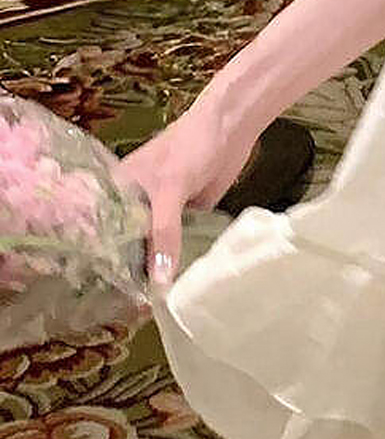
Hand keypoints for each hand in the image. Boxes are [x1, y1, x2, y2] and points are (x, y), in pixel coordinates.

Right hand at [118, 94, 262, 303]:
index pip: (99, 233)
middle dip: (129, 271)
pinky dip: (180, 260)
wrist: (231, 128)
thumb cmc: (189, 148)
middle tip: (130, 310)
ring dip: (156, 269)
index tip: (99, 296)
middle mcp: (134, 204)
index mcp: (116, 192)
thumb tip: (158, 280)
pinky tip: (179, 286)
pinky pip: (180, 243)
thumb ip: (163, 233)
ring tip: (151, 307)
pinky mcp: (188, 215)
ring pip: (154, 246)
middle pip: (127, 243)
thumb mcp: (170, 190)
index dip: (100, 261)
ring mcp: (162, 211)